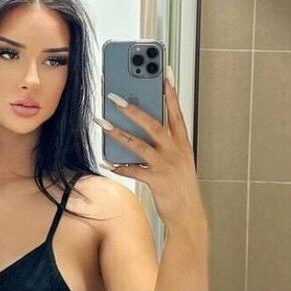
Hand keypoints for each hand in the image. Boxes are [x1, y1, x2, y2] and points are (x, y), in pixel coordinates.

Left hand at [97, 72, 204, 232]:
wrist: (190, 216)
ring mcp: (166, 165)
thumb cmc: (182, 187)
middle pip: (152, 124)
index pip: (177, 112)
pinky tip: (106, 162)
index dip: (170, 93)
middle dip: (133, 109)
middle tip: (114, 96)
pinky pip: (133, 169)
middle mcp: (176, 151)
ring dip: (117, 133)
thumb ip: (165, 144)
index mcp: (183, 143)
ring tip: (101, 122)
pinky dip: (118, 166)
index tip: (164, 74)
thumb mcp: (180, 161)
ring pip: (138, 144)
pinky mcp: (156, 180)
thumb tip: (142, 127)